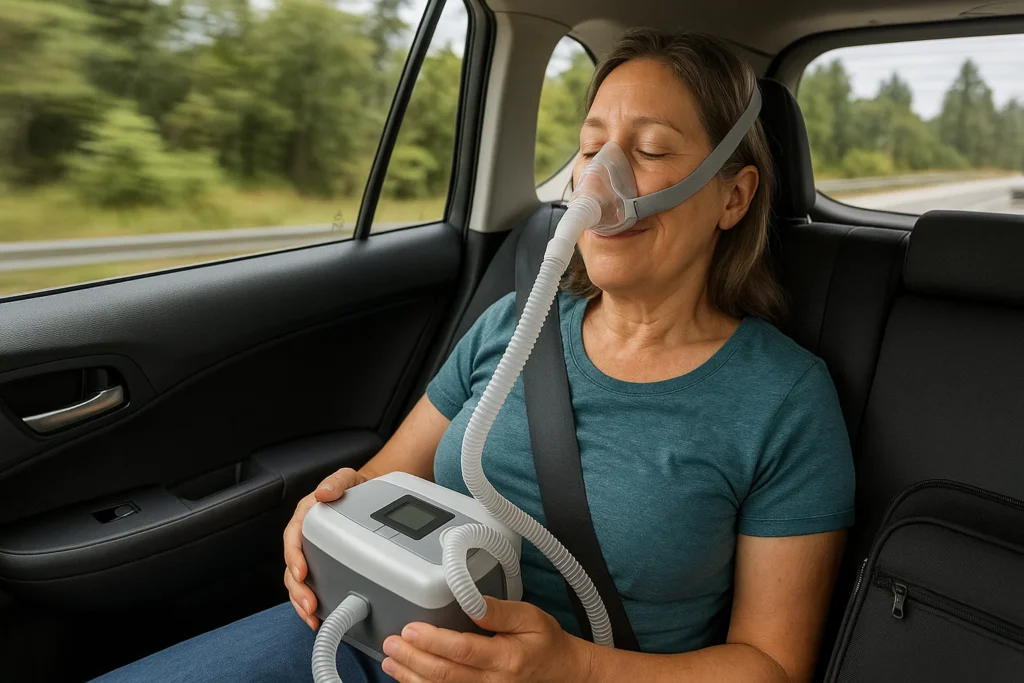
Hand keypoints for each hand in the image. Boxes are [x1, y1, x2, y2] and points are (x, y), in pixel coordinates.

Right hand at [283, 468, 366, 628]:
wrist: (369, 494)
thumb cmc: (353, 488)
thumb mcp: (346, 478)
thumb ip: (335, 483)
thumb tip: (323, 492)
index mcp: (306, 516)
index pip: (293, 538)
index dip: (294, 557)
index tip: (301, 572)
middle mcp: (306, 537)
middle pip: (293, 566)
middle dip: (297, 589)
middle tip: (308, 605)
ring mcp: (314, 553)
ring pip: (300, 581)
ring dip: (302, 601)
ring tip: (311, 617)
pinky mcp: (324, 565)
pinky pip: (314, 586)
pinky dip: (314, 603)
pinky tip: (320, 616)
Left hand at [380, 597, 592, 682]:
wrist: (562, 673)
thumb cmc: (544, 643)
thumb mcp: (530, 617)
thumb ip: (499, 610)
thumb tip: (471, 601)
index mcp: (505, 658)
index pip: (462, 650)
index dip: (432, 641)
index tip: (411, 630)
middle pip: (444, 674)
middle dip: (412, 659)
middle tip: (391, 644)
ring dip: (411, 676)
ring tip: (391, 662)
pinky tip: (409, 677)